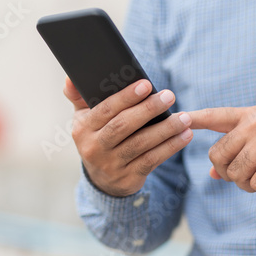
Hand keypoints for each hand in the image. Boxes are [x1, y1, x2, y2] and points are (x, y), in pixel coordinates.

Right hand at [64, 77, 192, 196]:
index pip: (105, 110)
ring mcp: (111, 165)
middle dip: (148, 110)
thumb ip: (78, 96)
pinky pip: (152, 160)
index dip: (126, 97)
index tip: (146, 84)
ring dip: (165, 130)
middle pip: (123, 126)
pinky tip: (184, 136)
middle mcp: (94, 148)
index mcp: (83, 129)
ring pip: (141, 144)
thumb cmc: (97, 137)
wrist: (101, 179)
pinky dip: (170, 147)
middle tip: (169, 95)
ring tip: (184, 117)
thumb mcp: (84, 118)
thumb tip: (71, 75)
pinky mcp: (128, 178)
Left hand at [188, 106, 255, 193]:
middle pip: (218, 156)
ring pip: (235, 174)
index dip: (195, 118)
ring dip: (249, 183)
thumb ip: (236, 153)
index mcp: (250, 115)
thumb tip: (212, 173)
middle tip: (249, 174)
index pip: (216, 115)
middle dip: (229, 173)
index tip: (180, 117)